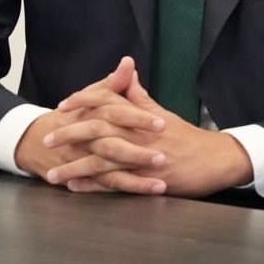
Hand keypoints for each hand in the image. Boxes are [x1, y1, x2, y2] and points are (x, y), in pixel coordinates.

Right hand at [15, 57, 168, 194]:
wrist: (34, 140)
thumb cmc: (72, 115)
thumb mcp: (91, 97)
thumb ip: (112, 83)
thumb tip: (128, 62)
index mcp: (93, 115)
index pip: (117, 114)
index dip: (139, 118)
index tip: (163, 124)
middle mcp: (86, 138)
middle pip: (112, 145)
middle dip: (138, 154)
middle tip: (163, 159)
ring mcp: (81, 160)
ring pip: (108, 171)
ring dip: (134, 180)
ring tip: (159, 186)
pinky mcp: (79, 177)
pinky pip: (100, 187)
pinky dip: (117, 192)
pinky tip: (140, 195)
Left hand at [48, 79, 253, 198]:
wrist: (216, 159)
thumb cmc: (190, 138)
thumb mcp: (164, 114)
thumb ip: (140, 97)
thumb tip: (128, 75)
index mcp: (141, 116)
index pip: (108, 100)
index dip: (83, 100)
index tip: (63, 105)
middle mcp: (139, 133)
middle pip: (98, 128)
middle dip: (69, 133)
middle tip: (47, 138)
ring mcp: (143, 156)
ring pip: (101, 158)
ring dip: (74, 166)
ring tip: (52, 174)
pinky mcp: (148, 177)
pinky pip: (115, 182)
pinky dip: (93, 186)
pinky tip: (76, 188)